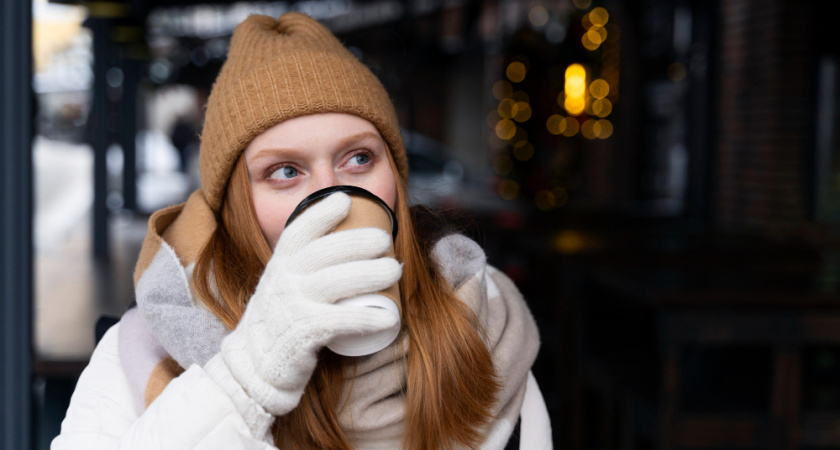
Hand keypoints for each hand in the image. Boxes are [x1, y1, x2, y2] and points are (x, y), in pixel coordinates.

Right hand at [210, 192, 400, 416]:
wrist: (254, 365)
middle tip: (386, 241)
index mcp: (279, 264)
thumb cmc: (279, 320)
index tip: (345, 200)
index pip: (299, 230)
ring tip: (396, 270)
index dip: (322, 213)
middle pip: (325, 252)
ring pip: (336, 282)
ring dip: (371, 274)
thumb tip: (342, 238)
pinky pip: (340, 321)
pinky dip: (368, 318)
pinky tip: (389, 316)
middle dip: (359, 241)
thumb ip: (302, 264)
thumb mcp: (282, 283)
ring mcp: (292, 307)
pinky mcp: (303, 334)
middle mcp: (283, 280)